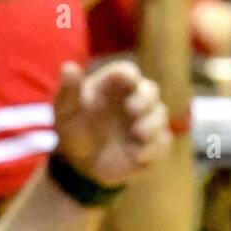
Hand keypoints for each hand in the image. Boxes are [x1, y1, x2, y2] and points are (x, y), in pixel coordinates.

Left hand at [53, 61, 170, 188]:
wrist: (80, 164)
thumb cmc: (72, 129)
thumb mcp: (67, 110)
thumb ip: (70, 89)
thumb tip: (68, 66)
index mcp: (111, 86)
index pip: (127, 71)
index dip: (129, 74)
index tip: (128, 79)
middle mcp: (132, 99)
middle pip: (150, 89)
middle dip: (146, 98)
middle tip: (132, 108)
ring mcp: (144, 121)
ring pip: (160, 114)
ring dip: (152, 123)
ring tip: (137, 133)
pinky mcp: (152, 144)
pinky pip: (163, 141)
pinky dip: (154, 147)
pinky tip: (138, 155)